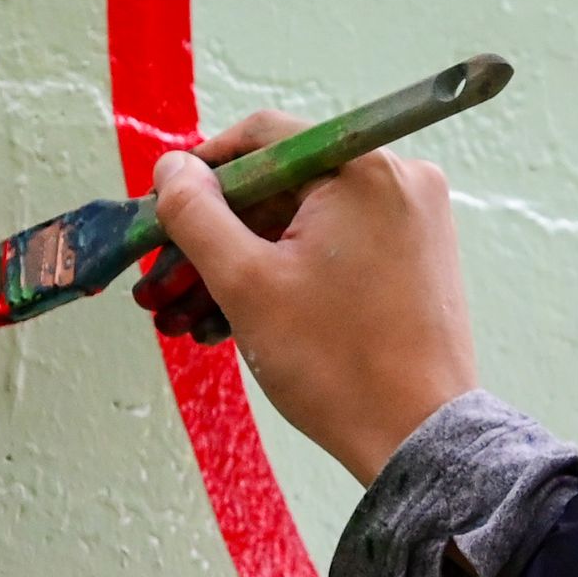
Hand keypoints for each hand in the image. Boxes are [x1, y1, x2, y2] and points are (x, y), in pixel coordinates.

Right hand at [149, 112, 476, 483]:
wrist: (415, 438)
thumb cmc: (336, 363)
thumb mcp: (246, 283)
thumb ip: (197, 214)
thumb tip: (172, 167)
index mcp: (364, 170)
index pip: (262, 139)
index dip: (201, 173)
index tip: (163, 210)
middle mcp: (398, 181)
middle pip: (280, 186)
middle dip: (213, 236)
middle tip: (162, 281)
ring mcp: (410, 222)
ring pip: (301, 224)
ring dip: (239, 264)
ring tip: (183, 315)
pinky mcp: (412, 260)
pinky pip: (332, 249)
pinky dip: (283, 277)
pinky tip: (230, 320)